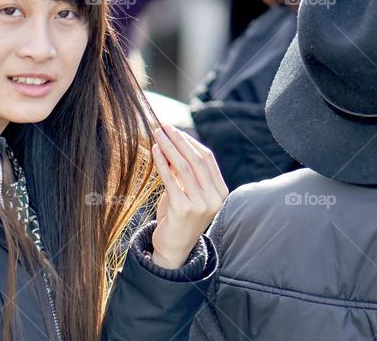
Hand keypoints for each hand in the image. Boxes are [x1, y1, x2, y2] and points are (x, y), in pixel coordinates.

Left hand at [150, 125, 228, 268]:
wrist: (173, 250)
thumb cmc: (178, 219)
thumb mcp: (186, 193)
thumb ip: (184, 173)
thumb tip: (173, 144)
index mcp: (220, 193)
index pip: (207, 159)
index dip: (191, 142)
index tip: (176, 131)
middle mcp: (214, 198)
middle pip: (197, 160)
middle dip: (179, 140)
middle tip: (165, 126)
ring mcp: (201, 205)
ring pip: (184, 166)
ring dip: (169, 147)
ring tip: (158, 134)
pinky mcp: (184, 209)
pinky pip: (171, 179)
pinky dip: (162, 162)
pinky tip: (155, 151)